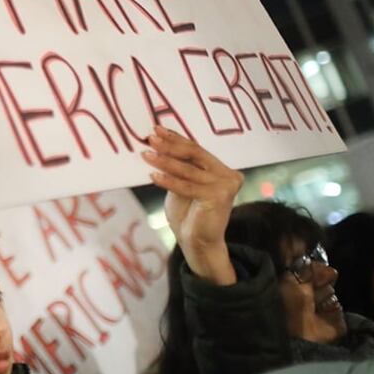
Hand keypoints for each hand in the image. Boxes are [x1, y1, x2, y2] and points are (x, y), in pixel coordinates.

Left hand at [142, 126, 242, 285]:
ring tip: (146, 155)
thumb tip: (156, 144)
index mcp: (220, 169)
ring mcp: (226, 185)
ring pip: (188, 169)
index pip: (195, 149)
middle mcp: (228, 174)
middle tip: (151, 138)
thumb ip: (177, 167)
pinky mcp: (219, 196)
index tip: (157, 130)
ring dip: (164, 161)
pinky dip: (168, 180)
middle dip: (170, 145)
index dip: (176, 138)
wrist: (198, 243)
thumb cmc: (188, 214)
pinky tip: (153, 176)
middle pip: (195, 154)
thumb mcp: (181, 185)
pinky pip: (187, 186)